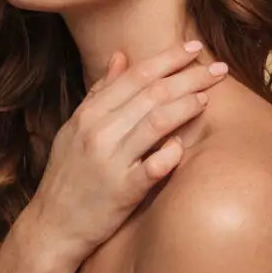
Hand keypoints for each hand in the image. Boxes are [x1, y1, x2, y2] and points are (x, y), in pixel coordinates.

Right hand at [22, 41, 226, 267]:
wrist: (52, 225)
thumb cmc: (68, 173)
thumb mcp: (75, 127)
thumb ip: (100, 91)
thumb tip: (121, 56)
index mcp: (90, 113)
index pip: (136, 75)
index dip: (169, 58)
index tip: (195, 47)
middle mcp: (99, 131)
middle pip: (153, 93)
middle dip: (189, 77)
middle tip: (219, 69)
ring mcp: (111, 161)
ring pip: (157, 122)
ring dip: (186, 106)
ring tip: (206, 99)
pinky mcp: (122, 191)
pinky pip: (153, 167)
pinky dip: (171, 153)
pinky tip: (182, 145)